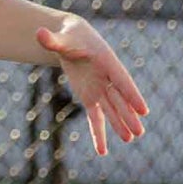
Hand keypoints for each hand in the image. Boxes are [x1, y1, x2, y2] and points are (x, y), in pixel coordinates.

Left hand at [37, 17, 147, 156]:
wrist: (71, 40)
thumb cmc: (69, 37)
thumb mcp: (60, 39)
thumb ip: (51, 40)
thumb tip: (38, 33)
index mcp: (106, 62)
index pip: (121, 81)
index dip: (132, 95)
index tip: (143, 110)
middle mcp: (107, 78)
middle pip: (119, 100)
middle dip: (128, 116)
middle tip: (139, 132)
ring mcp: (99, 90)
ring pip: (111, 110)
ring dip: (119, 125)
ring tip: (130, 139)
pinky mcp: (89, 98)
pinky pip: (95, 118)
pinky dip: (98, 133)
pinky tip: (102, 151)